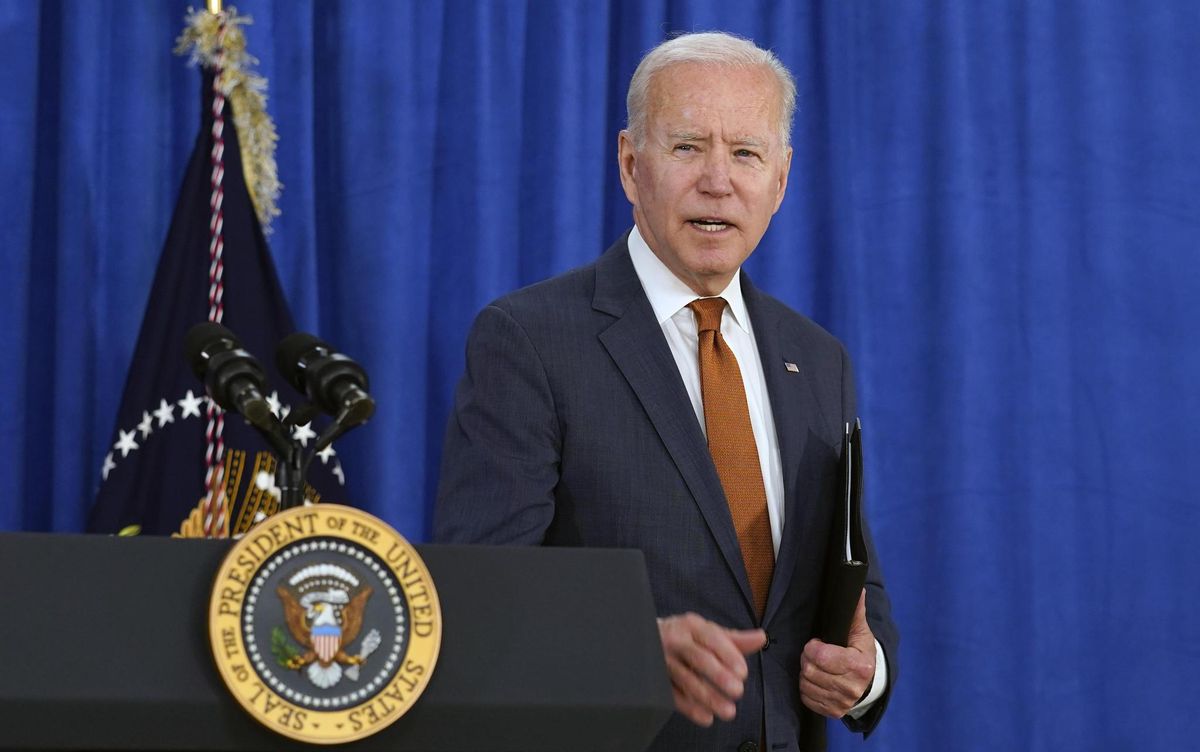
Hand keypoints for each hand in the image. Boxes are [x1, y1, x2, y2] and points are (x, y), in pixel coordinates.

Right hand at [658, 612, 765, 726]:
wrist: (647, 640)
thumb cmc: (686, 637)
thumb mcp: (707, 632)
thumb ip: (735, 639)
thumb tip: (761, 638)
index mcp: (692, 626)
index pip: (712, 638)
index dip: (728, 654)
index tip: (743, 672)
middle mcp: (676, 641)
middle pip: (698, 658)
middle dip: (718, 676)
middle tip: (737, 691)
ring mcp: (664, 661)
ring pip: (686, 680)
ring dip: (707, 697)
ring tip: (728, 711)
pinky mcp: (657, 680)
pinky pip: (673, 695)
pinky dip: (689, 708)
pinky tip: (706, 717)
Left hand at [799, 590, 875, 717]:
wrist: (870, 683)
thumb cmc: (860, 653)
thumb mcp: (859, 632)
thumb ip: (854, 611)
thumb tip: (857, 589)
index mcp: (860, 666)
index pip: (822, 656)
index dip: (813, 647)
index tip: (817, 643)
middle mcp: (852, 688)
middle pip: (810, 670)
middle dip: (807, 658)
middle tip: (814, 653)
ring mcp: (843, 702)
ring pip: (806, 684)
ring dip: (806, 672)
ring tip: (816, 666)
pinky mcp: (833, 712)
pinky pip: (807, 698)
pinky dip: (807, 688)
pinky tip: (816, 680)